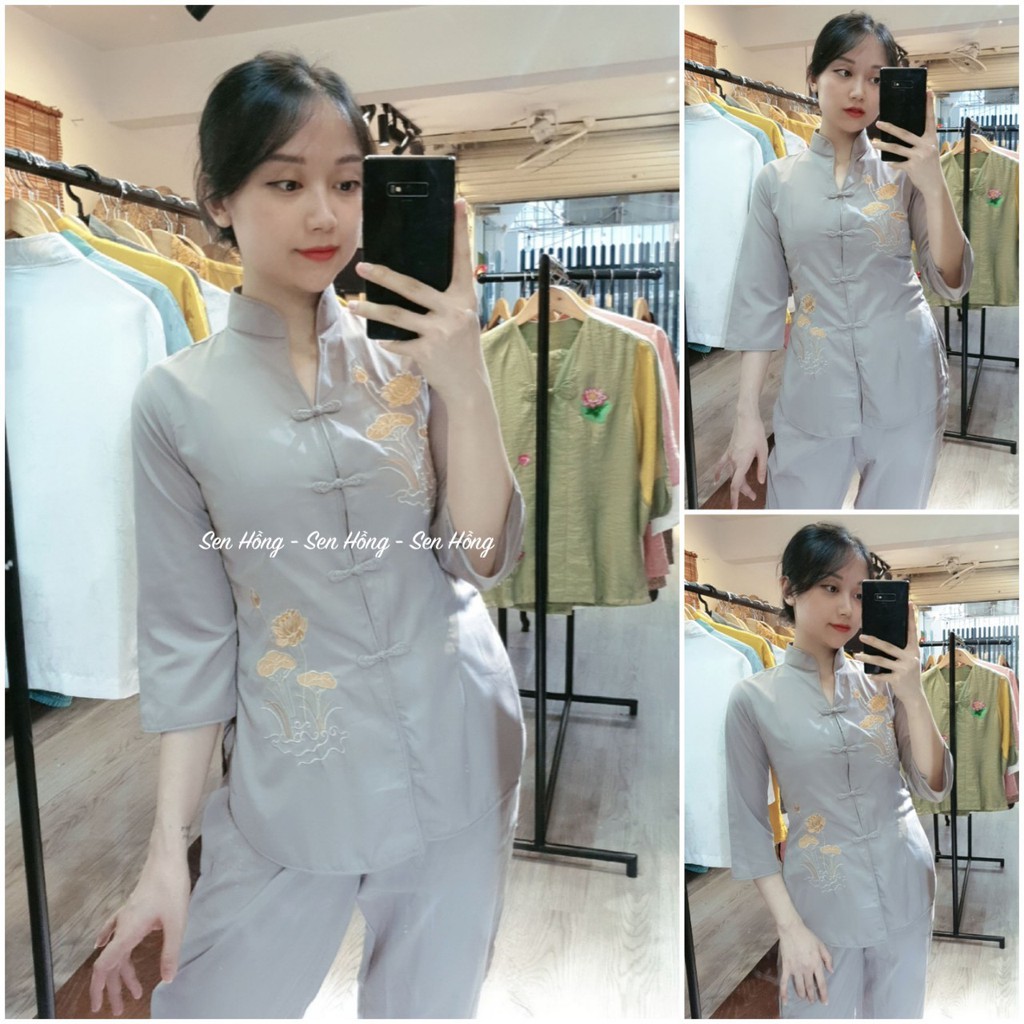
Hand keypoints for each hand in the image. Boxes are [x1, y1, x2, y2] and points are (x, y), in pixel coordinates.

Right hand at [89, 852, 191, 1014]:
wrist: (167, 858)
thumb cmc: (171, 887)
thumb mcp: (176, 922)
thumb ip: (170, 952)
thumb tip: (167, 980)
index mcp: (128, 931)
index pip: (105, 965)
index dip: (99, 987)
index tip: (98, 1006)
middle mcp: (121, 926)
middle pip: (110, 962)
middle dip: (113, 987)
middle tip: (119, 1009)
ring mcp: (125, 916)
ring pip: (116, 950)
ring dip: (121, 972)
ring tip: (134, 991)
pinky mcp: (131, 908)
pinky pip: (114, 931)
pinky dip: (109, 944)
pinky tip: (102, 944)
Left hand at [350, 199, 488, 409]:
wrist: (468, 384)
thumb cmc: (461, 347)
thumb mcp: (461, 318)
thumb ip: (444, 300)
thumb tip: (411, 282)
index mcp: (464, 297)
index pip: (462, 259)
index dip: (459, 230)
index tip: (457, 203)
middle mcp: (454, 311)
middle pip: (412, 287)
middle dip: (383, 275)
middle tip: (362, 264)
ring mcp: (440, 332)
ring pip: (396, 315)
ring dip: (370, 309)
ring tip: (353, 304)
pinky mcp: (427, 352)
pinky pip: (398, 341)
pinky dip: (388, 340)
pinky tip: (380, 338)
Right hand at [712, 411, 767, 507]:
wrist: (746, 418)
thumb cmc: (756, 433)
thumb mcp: (763, 451)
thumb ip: (761, 468)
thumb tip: (759, 481)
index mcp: (742, 462)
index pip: (736, 484)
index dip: (736, 497)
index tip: (734, 508)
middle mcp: (733, 461)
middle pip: (736, 481)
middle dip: (744, 490)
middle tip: (754, 496)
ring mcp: (729, 456)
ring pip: (731, 474)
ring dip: (738, 483)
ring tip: (747, 490)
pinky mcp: (729, 451)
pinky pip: (721, 465)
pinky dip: (719, 473)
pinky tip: (717, 480)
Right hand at [778, 920, 832, 1006]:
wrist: (791, 929)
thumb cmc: (807, 936)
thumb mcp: (821, 945)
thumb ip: (827, 959)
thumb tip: (831, 971)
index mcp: (816, 964)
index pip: (821, 984)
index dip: (824, 994)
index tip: (825, 1002)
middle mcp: (806, 969)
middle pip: (810, 987)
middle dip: (812, 996)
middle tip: (813, 1001)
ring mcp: (795, 969)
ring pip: (799, 987)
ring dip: (802, 995)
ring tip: (804, 998)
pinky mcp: (786, 967)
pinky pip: (784, 982)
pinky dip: (784, 993)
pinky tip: (784, 1001)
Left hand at [855, 602, 923, 704]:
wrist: (915, 695)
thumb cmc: (908, 673)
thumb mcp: (909, 660)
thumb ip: (900, 650)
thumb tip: (883, 638)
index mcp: (913, 650)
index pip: (911, 631)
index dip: (910, 618)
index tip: (909, 604)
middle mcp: (910, 657)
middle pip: (888, 646)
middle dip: (874, 641)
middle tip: (861, 636)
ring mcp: (904, 668)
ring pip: (881, 661)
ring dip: (867, 658)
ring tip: (856, 656)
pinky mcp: (898, 679)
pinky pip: (883, 676)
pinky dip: (875, 675)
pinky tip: (869, 675)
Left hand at [872, 89, 945, 196]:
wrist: (935, 184)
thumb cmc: (930, 166)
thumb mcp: (930, 150)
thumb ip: (920, 142)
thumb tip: (904, 135)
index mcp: (932, 139)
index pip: (930, 119)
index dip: (929, 105)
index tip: (928, 92)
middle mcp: (926, 145)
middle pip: (905, 133)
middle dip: (890, 128)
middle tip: (879, 122)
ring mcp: (919, 156)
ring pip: (896, 148)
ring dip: (883, 146)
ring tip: (874, 143)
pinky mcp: (912, 167)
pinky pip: (897, 163)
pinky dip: (892, 163)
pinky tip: (888, 162)